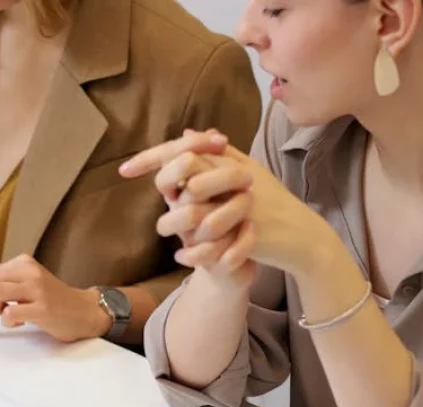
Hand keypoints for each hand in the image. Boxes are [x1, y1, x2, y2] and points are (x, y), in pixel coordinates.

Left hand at [0, 255, 111, 342]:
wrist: (83, 312)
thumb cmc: (53, 299)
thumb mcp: (24, 280)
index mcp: (23, 262)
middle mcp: (29, 271)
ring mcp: (37, 289)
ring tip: (6, 313)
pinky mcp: (43, 309)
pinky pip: (10, 313)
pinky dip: (8, 321)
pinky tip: (20, 321)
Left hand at [123, 130, 337, 282]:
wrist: (300, 235)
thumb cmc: (268, 204)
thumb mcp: (242, 172)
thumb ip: (213, 155)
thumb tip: (184, 135)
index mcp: (229, 161)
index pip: (184, 150)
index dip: (151, 158)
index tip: (122, 170)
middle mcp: (233, 176)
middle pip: (185, 168)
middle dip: (164, 183)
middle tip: (158, 201)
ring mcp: (241, 202)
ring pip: (193, 206)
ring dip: (177, 223)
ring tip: (173, 235)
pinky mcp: (248, 230)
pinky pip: (211, 240)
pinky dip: (195, 251)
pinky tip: (183, 257)